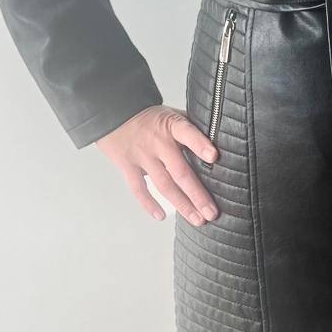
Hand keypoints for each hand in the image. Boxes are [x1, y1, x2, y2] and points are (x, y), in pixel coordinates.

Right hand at [96, 105, 219, 223]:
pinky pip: (138, 188)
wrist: (113, 112)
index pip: (187, 133)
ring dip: (182, 204)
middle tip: (212, 212)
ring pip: (164, 185)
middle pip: (180, 171)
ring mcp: (142, 156)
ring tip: (197, 219)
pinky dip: (148, 203)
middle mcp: (158, 143)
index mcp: (171, 126)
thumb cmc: (149, 117)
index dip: (200, 144)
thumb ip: (191, 130)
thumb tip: (218, 143)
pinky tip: (162, 215)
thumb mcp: (172, 115)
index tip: (214, 157)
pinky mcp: (128, 166)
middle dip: (198, 194)